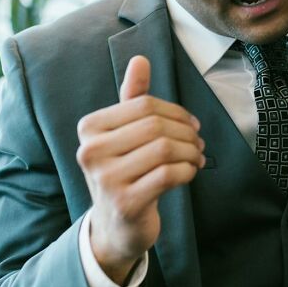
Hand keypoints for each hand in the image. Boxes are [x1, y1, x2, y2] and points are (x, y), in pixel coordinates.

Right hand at [76, 55, 204, 283]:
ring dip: (191, 152)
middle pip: (155, 126)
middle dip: (186, 132)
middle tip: (198, 143)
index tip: (191, 124)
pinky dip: (188, 170)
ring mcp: (106, 179)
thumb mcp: (124, 134)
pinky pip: (169, 174)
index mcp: (89, 129)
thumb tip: (140, 59)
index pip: (143, 105)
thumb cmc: (124, 171)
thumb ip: (131, 97)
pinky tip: (190, 172)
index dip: (175, 111)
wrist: (116, 227)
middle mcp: (91, 152)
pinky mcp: (126, 202)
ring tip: (197, 157)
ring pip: (165, 149)